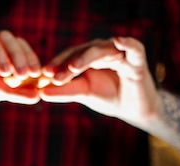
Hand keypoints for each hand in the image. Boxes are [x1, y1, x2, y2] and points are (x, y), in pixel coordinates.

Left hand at [39, 37, 160, 125]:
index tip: (43, 74)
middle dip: (68, 62)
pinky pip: (134, 48)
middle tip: (53, 75)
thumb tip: (41, 93)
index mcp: (90, 55)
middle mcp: (104, 50)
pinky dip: (127, 43)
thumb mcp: (84, 93)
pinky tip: (119, 41)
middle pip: (84, 50)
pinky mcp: (137, 60)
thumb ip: (65, 91)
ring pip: (102, 49)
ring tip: (73, 68)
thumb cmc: (108, 97)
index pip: (71, 54)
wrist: (134, 110)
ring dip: (87, 57)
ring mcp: (121, 53)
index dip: (58, 62)